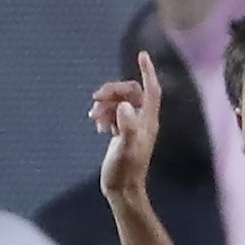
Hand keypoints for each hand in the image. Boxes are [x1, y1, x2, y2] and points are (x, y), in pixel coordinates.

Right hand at [92, 49, 163, 208]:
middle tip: (95, 98)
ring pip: (119, 103)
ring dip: (104, 105)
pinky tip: (97, 127)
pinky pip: (113, 115)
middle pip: (130, 93)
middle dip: (112, 91)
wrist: (122, 190)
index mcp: (147, 121)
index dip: (147, 71)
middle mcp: (143, 122)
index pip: (151, 89)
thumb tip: (124, 106)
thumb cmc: (125, 171)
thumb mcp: (125, 148)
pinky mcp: (122, 134)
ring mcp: (132, 127)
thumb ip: (126, 127)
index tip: (141, 54)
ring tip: (93, 117)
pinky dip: (104, 115)